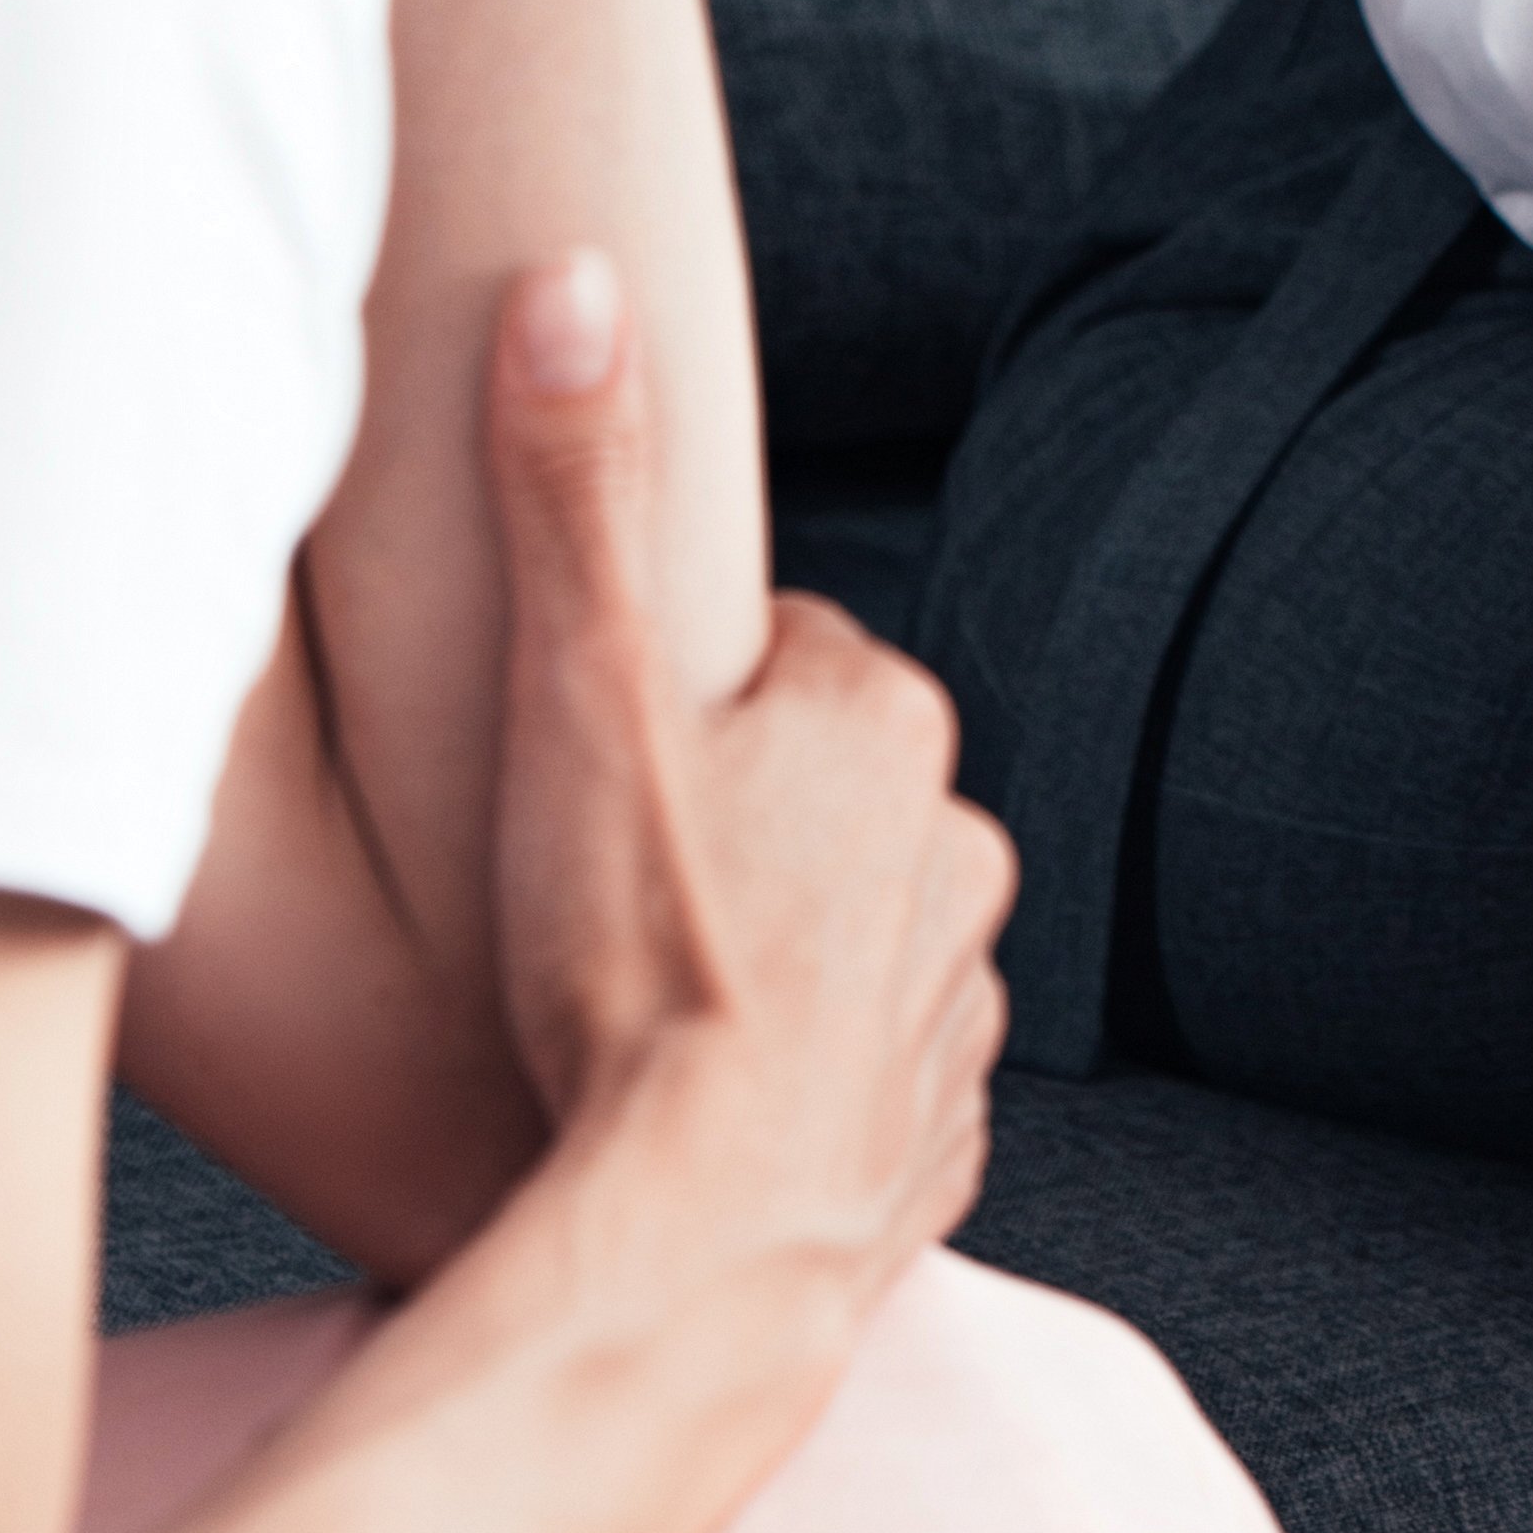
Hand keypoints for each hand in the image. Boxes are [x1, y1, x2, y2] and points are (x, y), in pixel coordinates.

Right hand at [483, 257, 1009, 1365]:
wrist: (698, 1250)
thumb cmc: (632, 968)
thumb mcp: (577, 699)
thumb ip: (573, 489)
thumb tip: (573, 282)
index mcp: (883, 720)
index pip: (770, 650)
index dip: (668, 696)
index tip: (591, 756)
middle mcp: (958, 846)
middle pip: (813, 789)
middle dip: (724, 819)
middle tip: (600, 887)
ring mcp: (960, 1003)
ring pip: (844, 930)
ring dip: (761, 951)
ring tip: (638, 1007)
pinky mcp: (939, 1139)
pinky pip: (862, 1073)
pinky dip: (792, 1082)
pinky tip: (697, 1110)